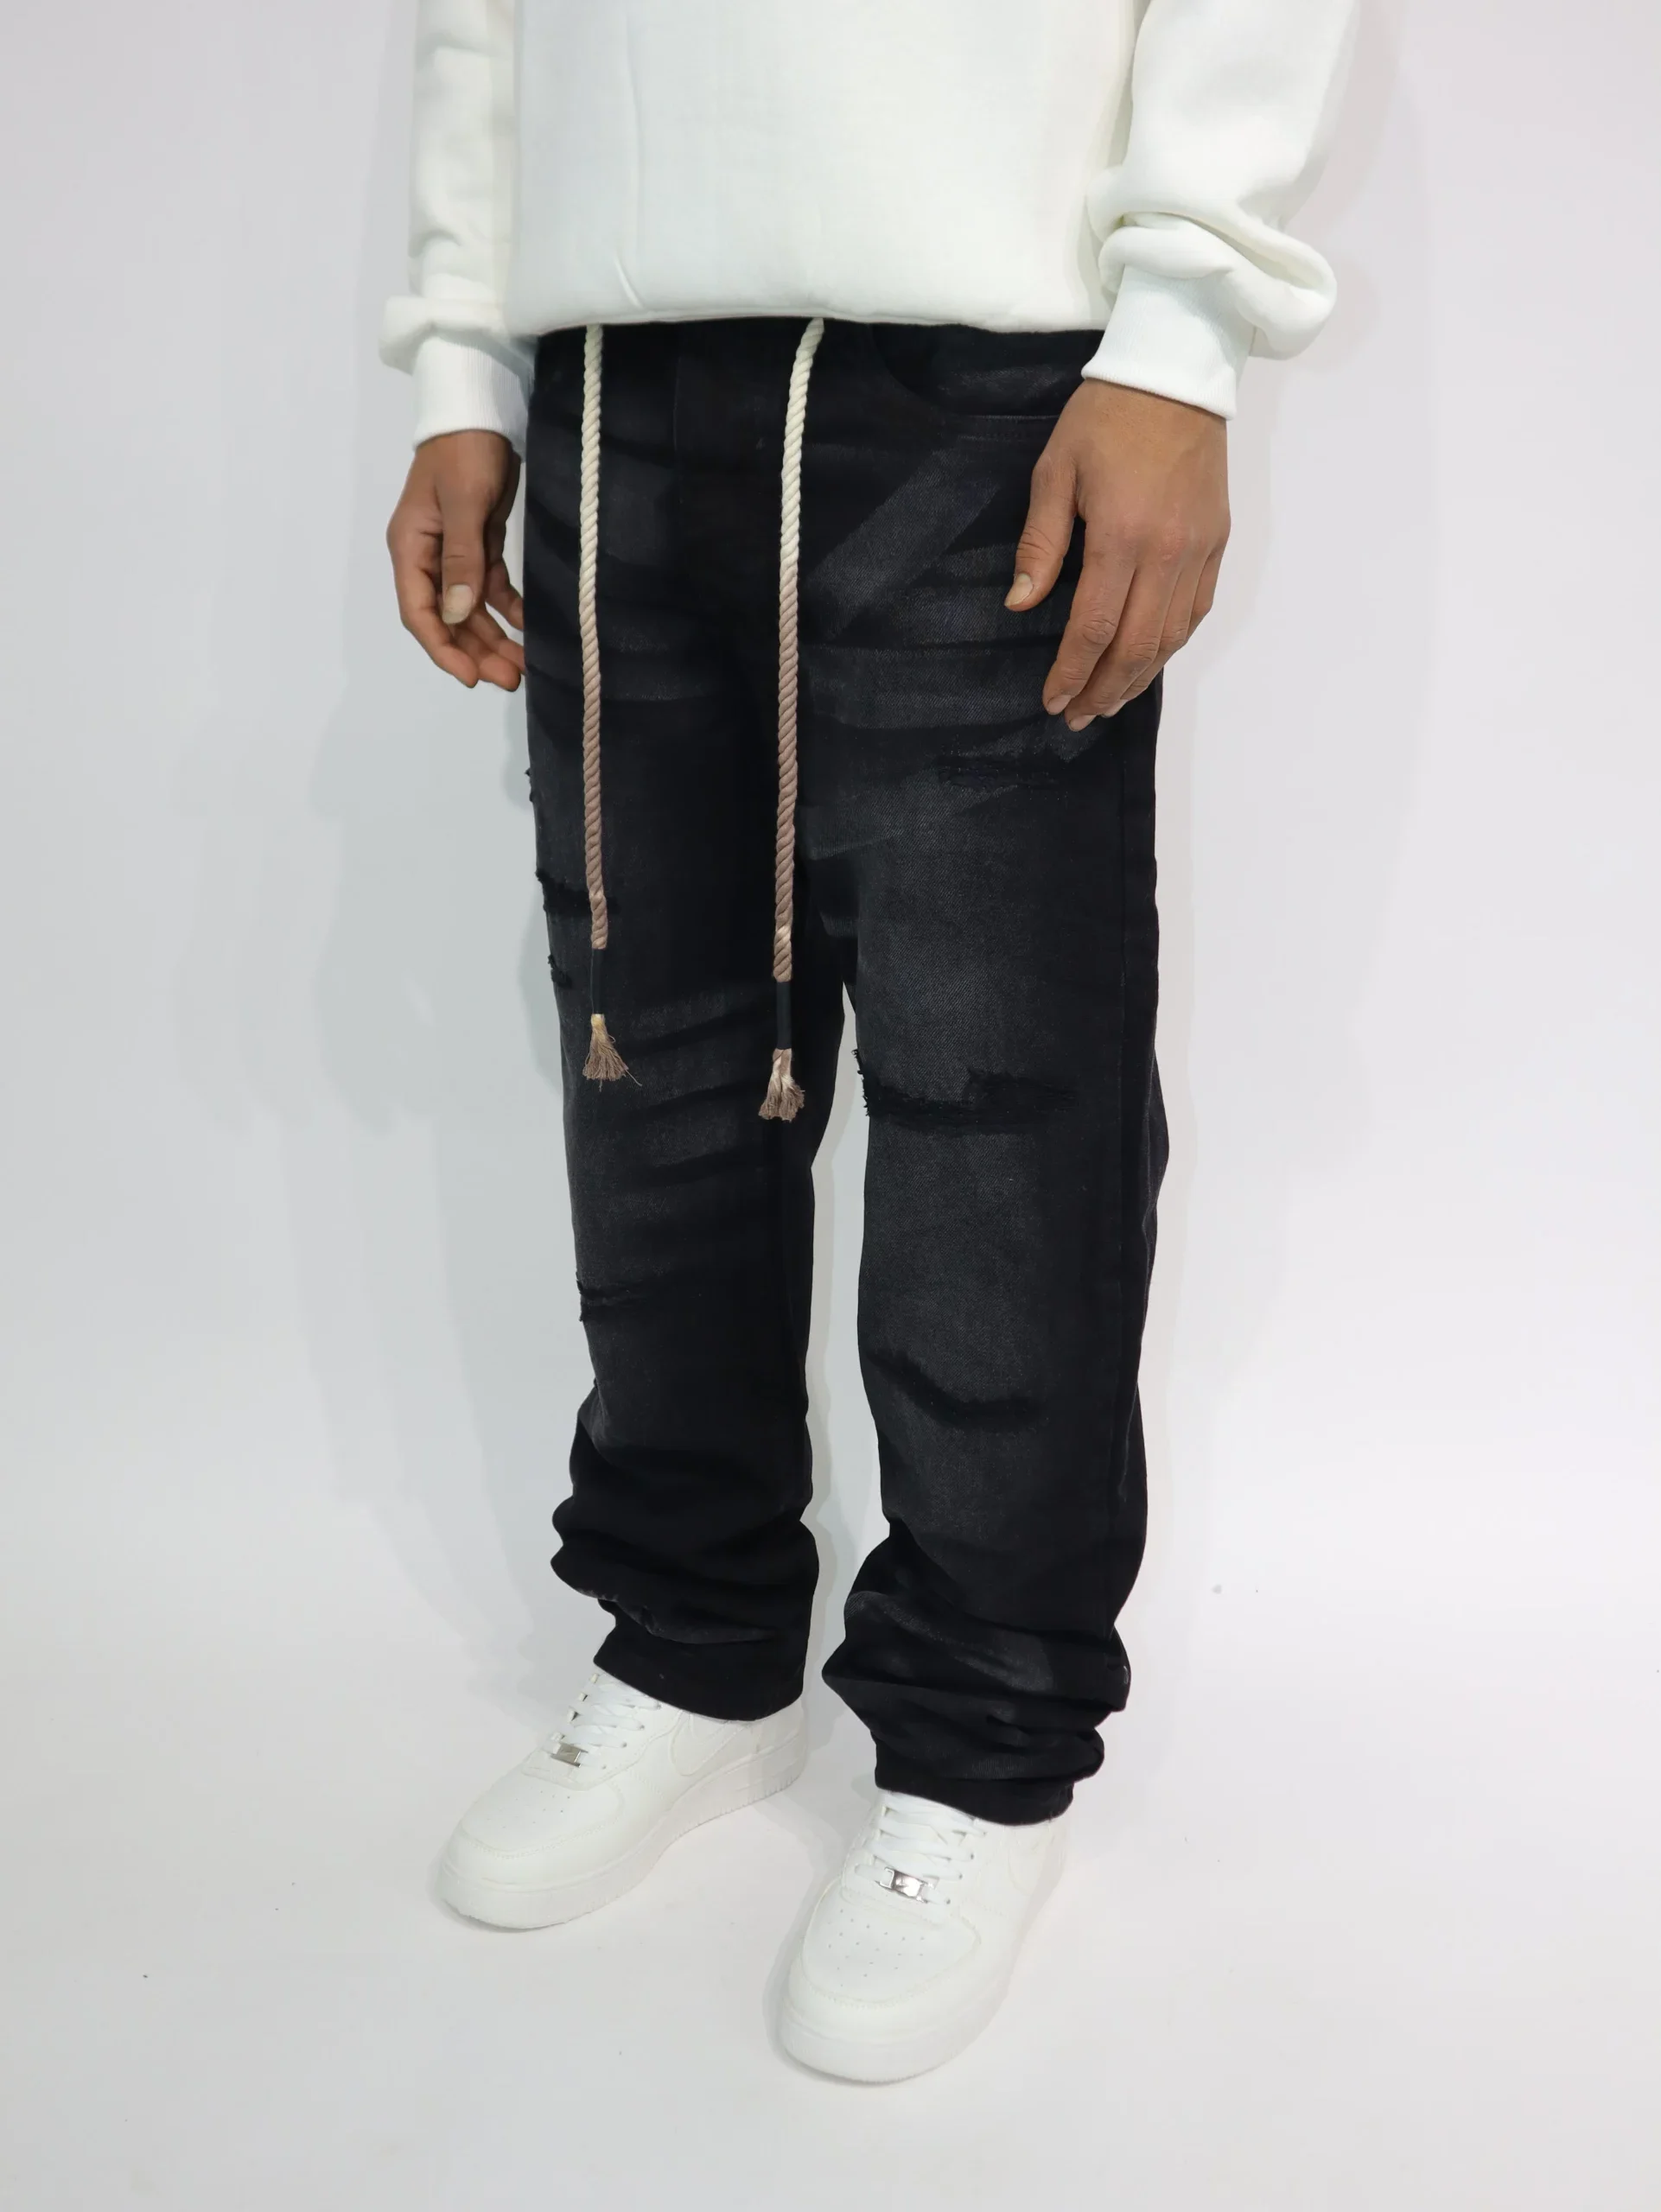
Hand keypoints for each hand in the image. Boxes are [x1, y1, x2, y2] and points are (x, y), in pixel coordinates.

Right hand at [386, 431, 524, 690]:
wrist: (481, 409)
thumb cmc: (465, 450)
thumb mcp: (464, 502)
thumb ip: (462, 558)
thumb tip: (457, 613)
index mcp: (411, 549)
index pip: (419, 612)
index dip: (443, 648)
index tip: (471, 676)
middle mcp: (429, 557)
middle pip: (449, 619)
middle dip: (477, 651)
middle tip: (511, 679)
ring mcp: (455, 553)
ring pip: (472, 610)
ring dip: (494, 639)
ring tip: (523, 667)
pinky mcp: (481, 544)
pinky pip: (492, 588)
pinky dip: (509, 609)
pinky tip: (529, 627)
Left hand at [1007, 381, 1228, 725]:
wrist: (1177, 372)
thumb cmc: (1106, 416)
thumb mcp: (1055, 469)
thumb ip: (1041, 541)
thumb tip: (1021, 603)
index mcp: (1122, 536)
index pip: (1094, 627)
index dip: (1072, 671)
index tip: (1052, 700)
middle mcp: (1167, 552)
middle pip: (1136, 646)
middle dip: (1103, 689)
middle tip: (1077, 717)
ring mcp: (1198, 550)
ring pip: (1171, 637)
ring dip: (1138, 678)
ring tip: (1109, 701)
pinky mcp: (1218, 542)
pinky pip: (1196, 611)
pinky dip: (1171, 645)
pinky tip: (1148, 661)